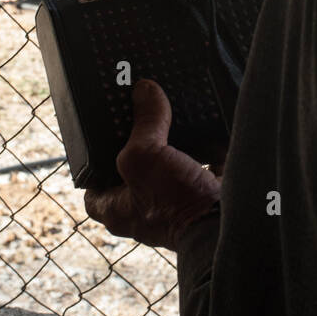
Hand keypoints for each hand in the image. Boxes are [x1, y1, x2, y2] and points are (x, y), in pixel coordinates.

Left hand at [83, 79, 220, 249]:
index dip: (94, 166)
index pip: (93, 189)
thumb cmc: (173, 202)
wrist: (222, 225)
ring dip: (173, 150)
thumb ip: (144, 122)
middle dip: (141, 150)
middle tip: (140, 122)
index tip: (101, 142)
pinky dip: (204, 153)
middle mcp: (143, 213)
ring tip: (172, 121)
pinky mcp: (200, 202)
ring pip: (168, 172)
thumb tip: (145, 90)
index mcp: (117, 210)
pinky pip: (199, 173)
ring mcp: (173, 209)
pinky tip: (207, 131)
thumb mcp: (147, 154)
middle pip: (134, 175)